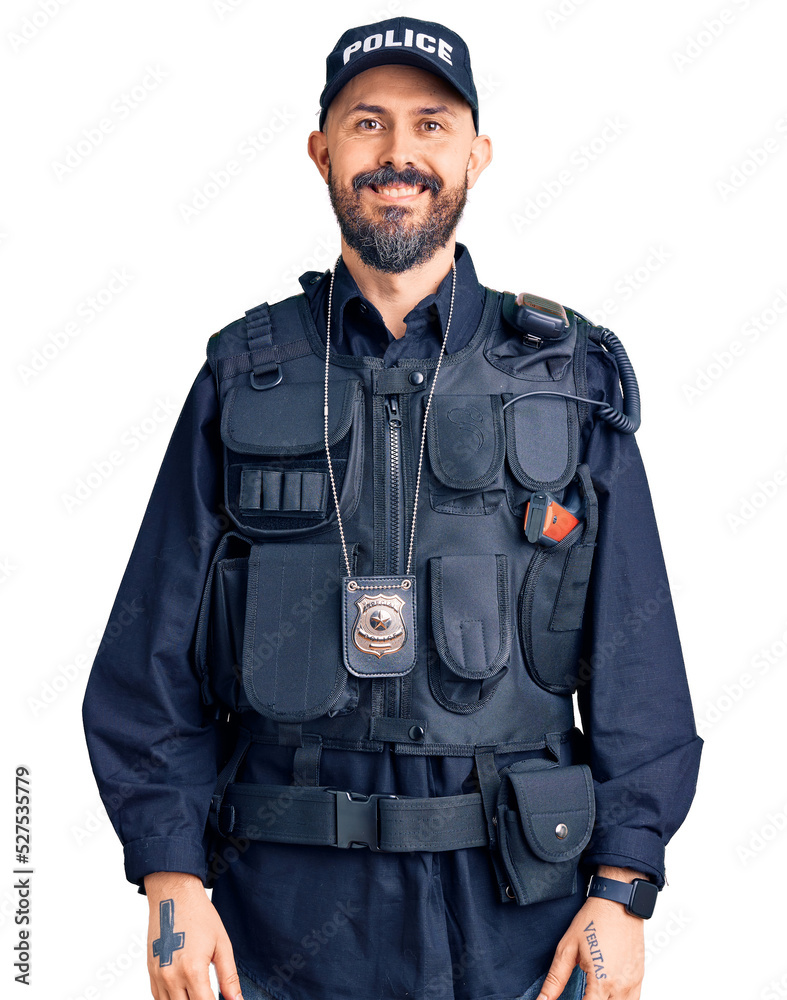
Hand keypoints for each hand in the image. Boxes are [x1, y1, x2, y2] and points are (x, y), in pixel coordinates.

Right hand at [144, 871, 242, 999]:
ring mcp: (158, 977)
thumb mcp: (222, 944)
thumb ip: (229, 977)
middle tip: (210, 994)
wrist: (174, 895)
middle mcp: (172, 977)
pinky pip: (159, 999)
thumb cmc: (200, 916)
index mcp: (193, 970)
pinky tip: (185, 992)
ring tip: (199, 991)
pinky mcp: (151, 973)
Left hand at [536, 895, 644, 998]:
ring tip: (591, 993)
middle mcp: (621, 987)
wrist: (618, 901)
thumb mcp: (568, 948)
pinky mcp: (639, 977)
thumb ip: (555, 978)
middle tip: (581, 993)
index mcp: (602, 981)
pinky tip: (606, 994)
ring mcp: (633, 983)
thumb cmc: (594, 919)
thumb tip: (543, 999)